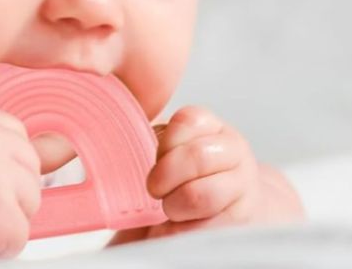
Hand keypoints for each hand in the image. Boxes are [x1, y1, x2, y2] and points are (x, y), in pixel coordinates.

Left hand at [115, 106, 260, 241]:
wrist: (214, 216)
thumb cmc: (178, 182)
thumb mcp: (164, 153)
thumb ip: (146, 139)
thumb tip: (107, 131)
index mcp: (210, 128)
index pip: (187, 121)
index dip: (164, 144)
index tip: (154, 158)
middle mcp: (233, 152)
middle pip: (196, 157)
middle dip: (165, 177)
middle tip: (154, 190)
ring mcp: (243, 187)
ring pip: (201, 194)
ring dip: (174, 205)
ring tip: (170, 210)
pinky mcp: (241, 222)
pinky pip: (205, 228)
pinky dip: (181, 231)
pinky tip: (177, 227)